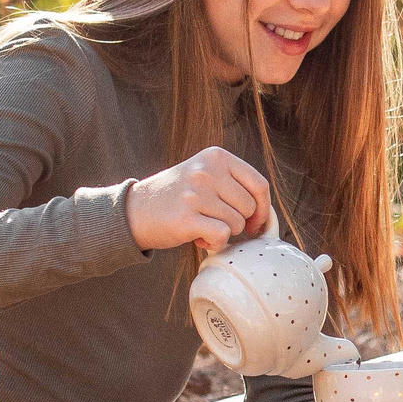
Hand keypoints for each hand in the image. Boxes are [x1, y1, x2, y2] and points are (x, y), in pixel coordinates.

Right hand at [126, 146, 272, 253]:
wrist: (135, 210)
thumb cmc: (178, 197)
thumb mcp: (205, 175)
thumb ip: (234, 185)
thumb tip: (268, 215)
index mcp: (216, 156)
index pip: (259, 185)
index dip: (262, 209)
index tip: (255, 222)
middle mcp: (207, 171)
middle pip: (249, 208)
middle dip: (239, 223)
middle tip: (215, 222)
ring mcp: (195, 193)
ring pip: (236, 225)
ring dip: (223, 234)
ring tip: (201, 226)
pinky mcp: (185, 218)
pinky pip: (221, 237)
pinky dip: (214, 244)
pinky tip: (198, 238)